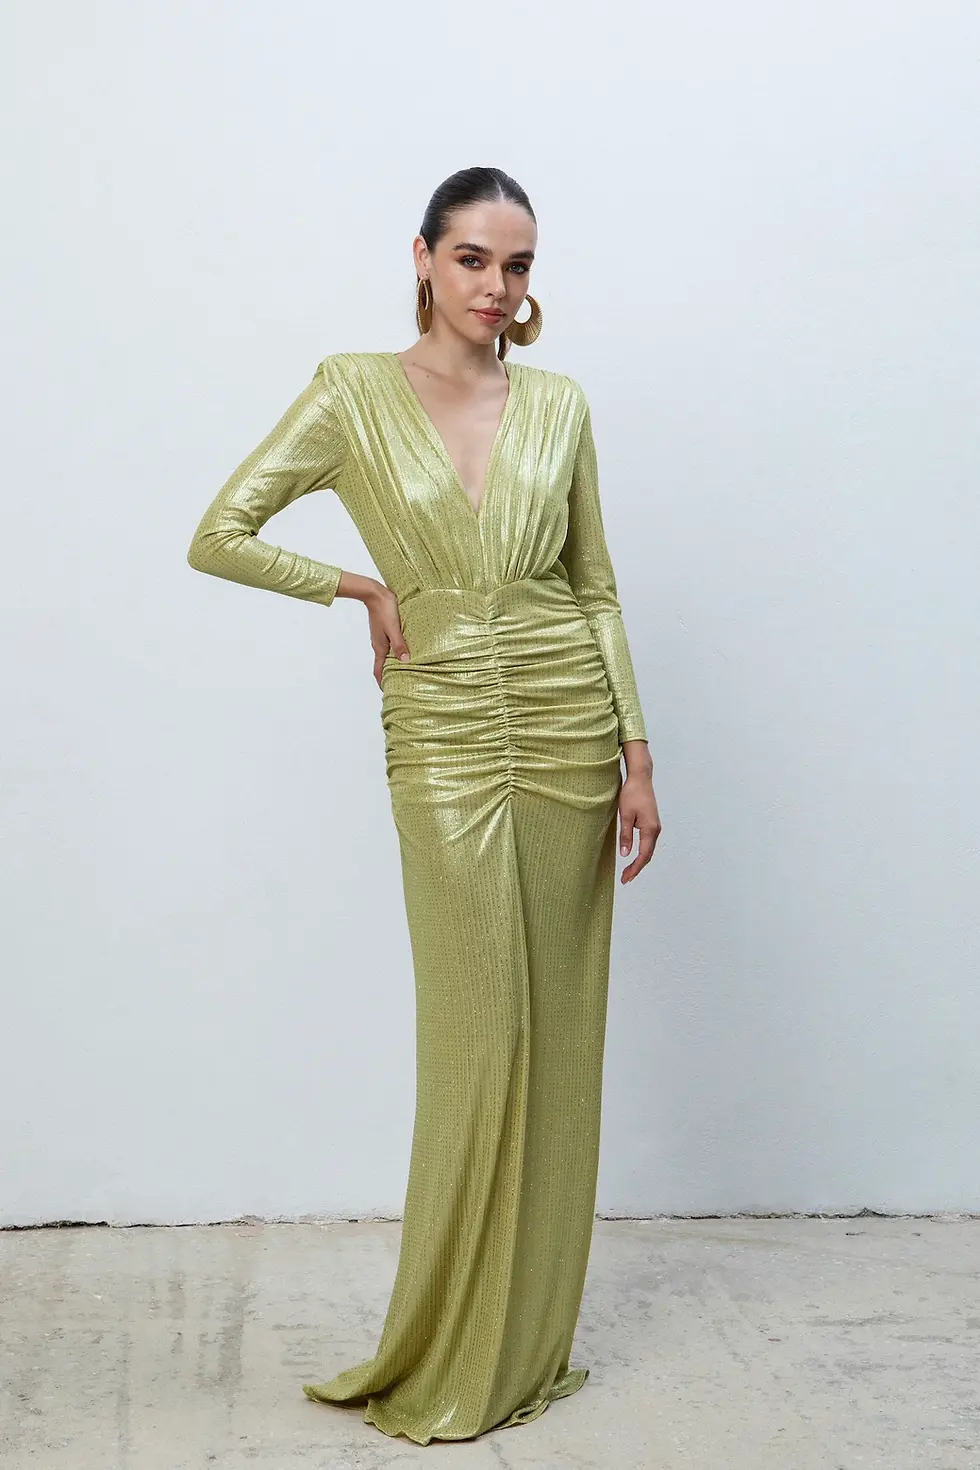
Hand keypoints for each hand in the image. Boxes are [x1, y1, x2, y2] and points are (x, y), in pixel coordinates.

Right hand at [365, 583, 409, 687]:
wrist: (375, 594)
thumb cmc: (384, 609)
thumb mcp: (394, 628)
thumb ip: (399, 645)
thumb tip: (405, 661)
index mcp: (380, 647)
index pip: (378, 670)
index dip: (382, 682)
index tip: (388, 691)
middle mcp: (378, 645)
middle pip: (382, 664)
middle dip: (388, 675)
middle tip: (398, 683)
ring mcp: (380, 638)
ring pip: (385, 655)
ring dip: (391, 663)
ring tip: (402, 669)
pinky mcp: (383, 630)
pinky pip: (388, 646)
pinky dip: (393, 653)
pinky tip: (402, 651)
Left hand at [618, 745, 660, 882]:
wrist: (641, 778)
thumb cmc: (632, 794)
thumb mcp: (625, 815)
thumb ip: (626, 835)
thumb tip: (625, 854)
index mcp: (650, 829)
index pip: (643, 855)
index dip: (635, 868)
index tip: (626, 878)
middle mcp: (656, 830)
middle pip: (648, 855)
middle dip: (637, 868)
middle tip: (625, 879)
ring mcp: (655, 827)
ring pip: (649, 850)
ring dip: (639, 861)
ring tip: (628, 871)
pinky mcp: (652, 823)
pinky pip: (648, 843)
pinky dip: (642, 853)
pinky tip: (634, 856)